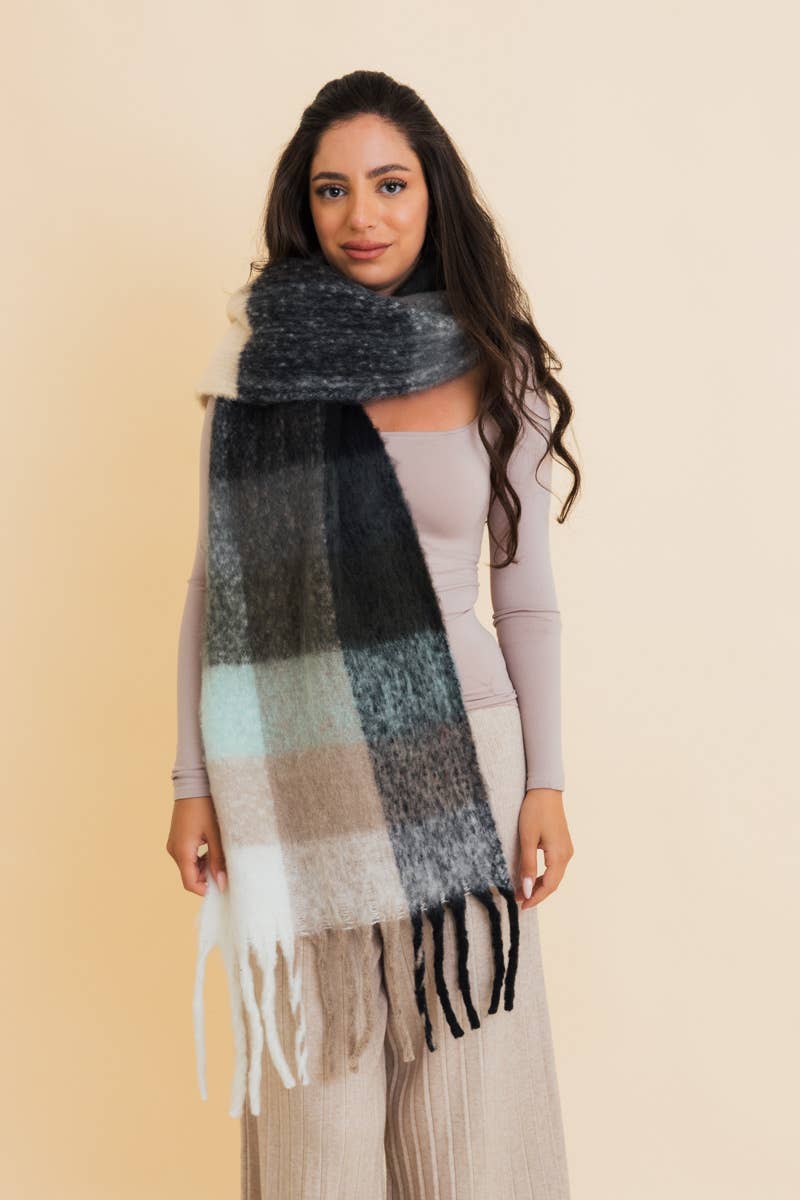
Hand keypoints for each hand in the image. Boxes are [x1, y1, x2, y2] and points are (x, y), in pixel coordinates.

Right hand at [166, 795, 226, 897]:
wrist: (193, 783)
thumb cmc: (205, 806)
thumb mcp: (216, 834)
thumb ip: (218, 860)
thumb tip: (222, 883)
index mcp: (182, 851)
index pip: (190, 882)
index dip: (205, 890)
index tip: (222, 888)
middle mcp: (174, 850)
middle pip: (189, 875)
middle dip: (206, 878)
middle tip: (225, 871)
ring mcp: (174, 843)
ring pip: (189, 866)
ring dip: (204, 868)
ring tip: (221, 857)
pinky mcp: (177, 838)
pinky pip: (187, 856)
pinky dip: (199, 858)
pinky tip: (213, 850)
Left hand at [515, 788, 573, 909]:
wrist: (545, 789)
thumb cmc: (534, 811)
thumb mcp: (527, 838)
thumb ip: (527, 865)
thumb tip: (526, 890)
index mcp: (559, 855)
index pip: (549, 886)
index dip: (535, 898)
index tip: (521, 905)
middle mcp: (567, 854)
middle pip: (553, 883)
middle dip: (537, 894)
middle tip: (519, 900)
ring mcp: (566, 849)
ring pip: (554, 876)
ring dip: (540, 885)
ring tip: (522, 891)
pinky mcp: (563, 844)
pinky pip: (555, 867)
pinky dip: (543, 875)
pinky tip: (532, 877)